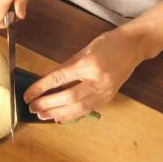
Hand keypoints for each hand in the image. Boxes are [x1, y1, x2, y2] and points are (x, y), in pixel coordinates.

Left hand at [23, 27, 146, 121]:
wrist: (134, 46)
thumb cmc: (108, 44)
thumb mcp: (83, 50)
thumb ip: (65, 66)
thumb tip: (47, 79)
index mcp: (88, 65)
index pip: (59, 79)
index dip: (41, 88)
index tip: (28, 95)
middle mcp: (97, 80)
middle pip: (68, 97)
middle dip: (48, 105)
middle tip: (32, 108)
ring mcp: (105, 91)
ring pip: (78, 108)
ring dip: (58, 113)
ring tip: (42, 115)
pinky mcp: (109, 97)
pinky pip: (88, 110)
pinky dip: (72, 115)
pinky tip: (60, 117)